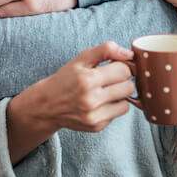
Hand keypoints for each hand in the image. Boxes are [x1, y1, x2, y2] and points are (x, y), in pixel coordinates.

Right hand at [10, 41, 134, 136]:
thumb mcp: (81, 59)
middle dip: (122, 80)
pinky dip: (112, 107)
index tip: (113, 67)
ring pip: (127, 103)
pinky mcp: (96, 126)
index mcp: (87, 79)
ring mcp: (94, 116)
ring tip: (105, 91)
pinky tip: (99, 103)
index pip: (124, 70)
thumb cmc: (66, 79)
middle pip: (129, 87)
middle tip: (110, 79)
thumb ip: (106, 50)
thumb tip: (129, 53)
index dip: (120, 66)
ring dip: (119, 96)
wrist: (47, 105)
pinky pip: (117, 114)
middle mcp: (91, 100)